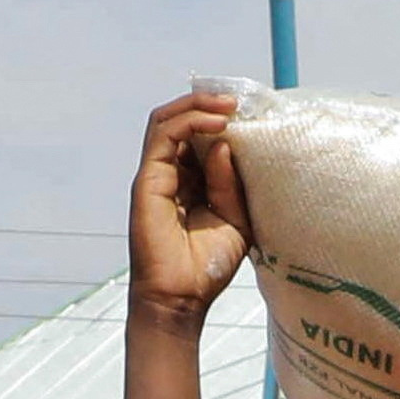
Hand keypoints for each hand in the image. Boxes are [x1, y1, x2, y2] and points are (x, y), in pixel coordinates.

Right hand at [130, 90, 255, 320]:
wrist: (182, 297)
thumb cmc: (207, 266)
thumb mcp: (235, 220)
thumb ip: (231, 183)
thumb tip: (229, 144)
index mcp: (191, 181)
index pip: (199, 137)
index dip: (221, 120)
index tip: (251, 114)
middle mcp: (171, 173)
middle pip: (181, 121)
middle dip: (209, 104)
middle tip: (240, 101)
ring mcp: (156, 174)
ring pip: (168, 120)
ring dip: (199, 105)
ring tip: (229, 105)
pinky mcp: (148, 180)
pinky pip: (163, 135)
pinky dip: (189, 122)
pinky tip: (218, 123)